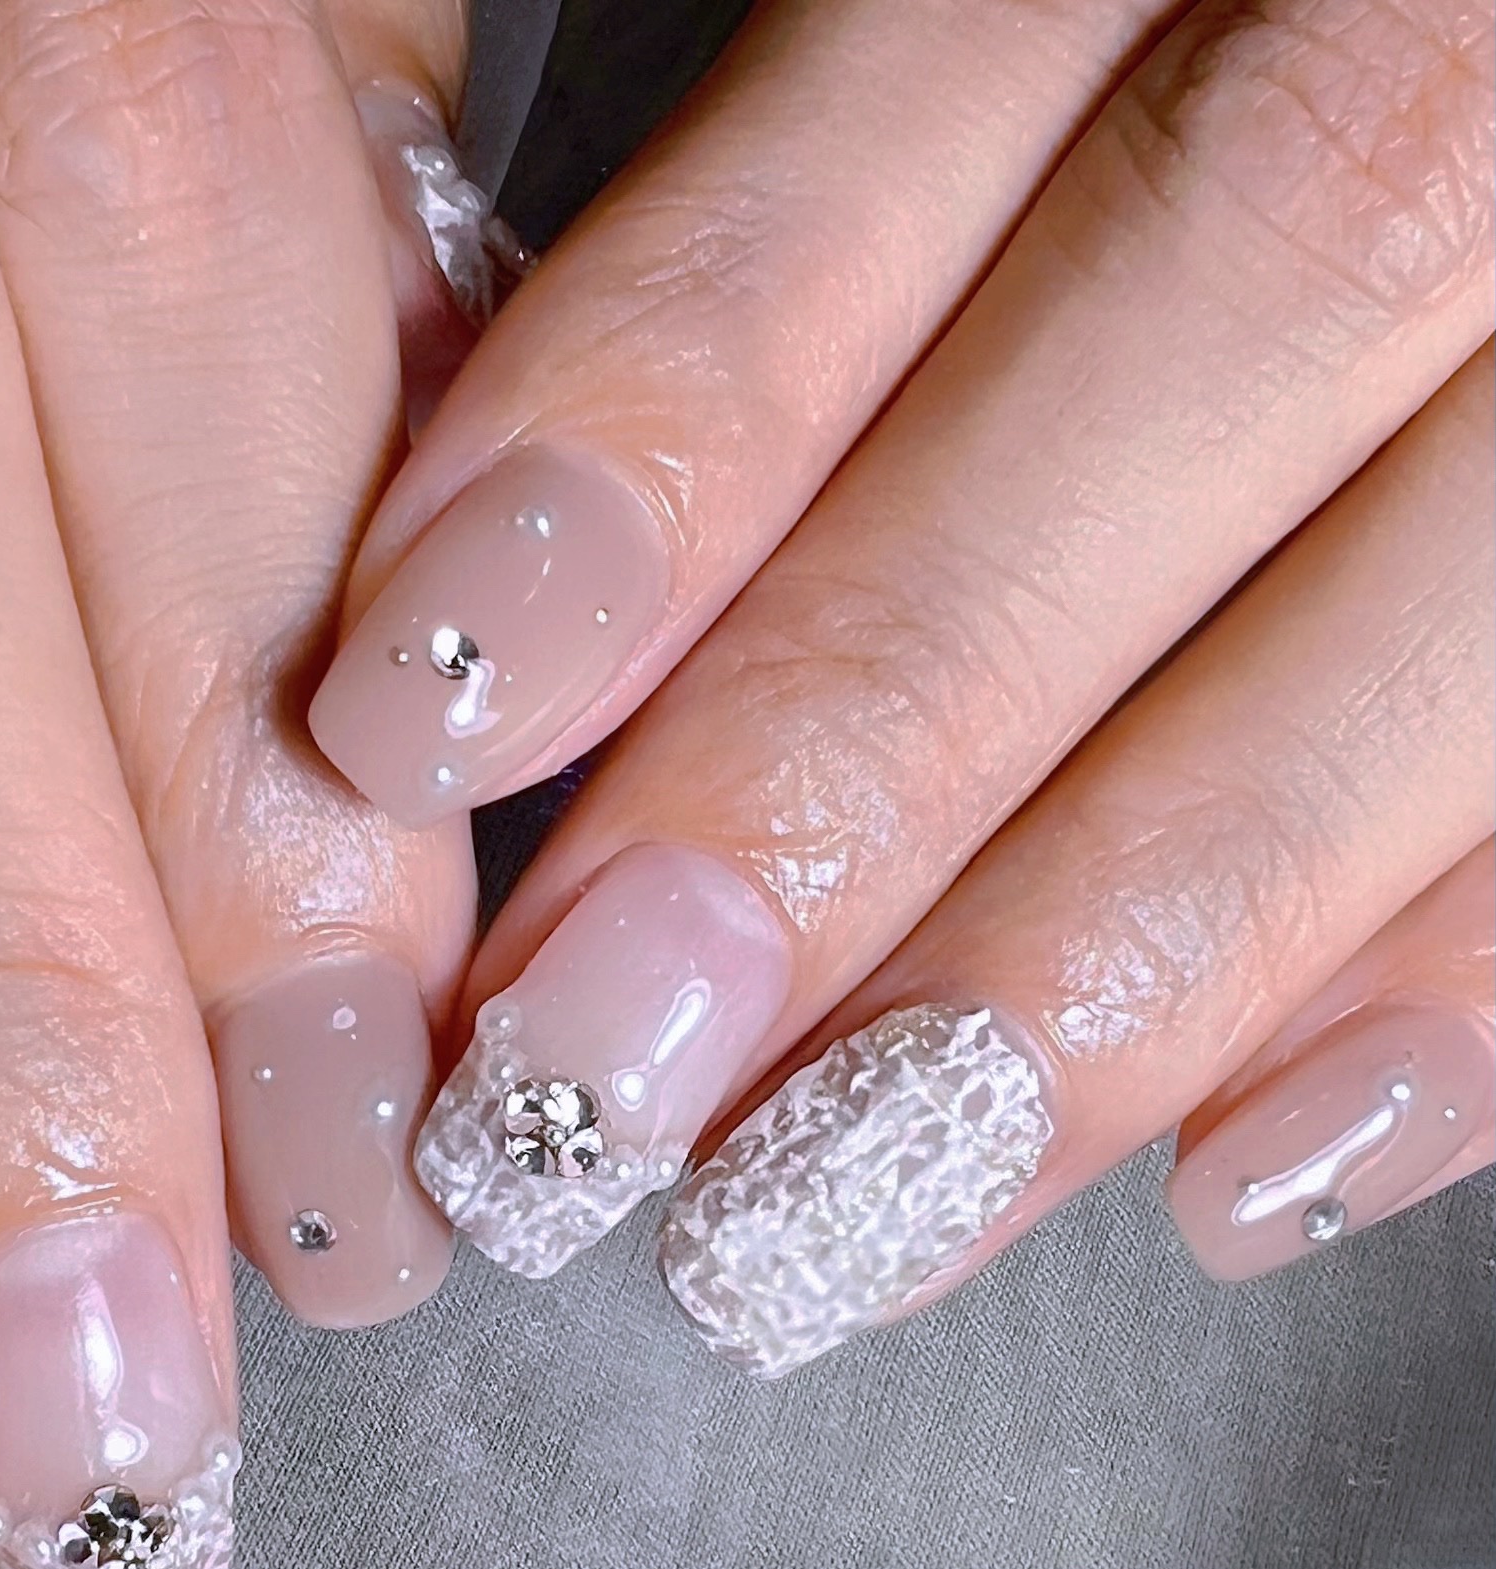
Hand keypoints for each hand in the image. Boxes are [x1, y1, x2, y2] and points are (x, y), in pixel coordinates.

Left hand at [306, 0, 1491, 1361]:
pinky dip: (1448, 994)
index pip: (881, 144)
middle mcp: (1452, 28)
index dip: (649, 449)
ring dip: (1109, 960)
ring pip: (1442, 606)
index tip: (418, 721)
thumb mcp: (963, 35)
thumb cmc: (1152, 65)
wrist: (1472, 79)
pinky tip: (1238, 1181)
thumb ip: (802, 223)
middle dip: (857, 764)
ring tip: (833, 1211)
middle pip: (1189, 358)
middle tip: (587, 1076)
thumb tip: (488, 628)